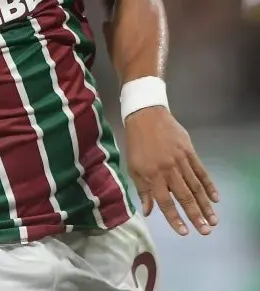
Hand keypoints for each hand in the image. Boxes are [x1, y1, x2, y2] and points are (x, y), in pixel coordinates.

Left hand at [125, 106, 218, 235]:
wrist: (146, 116)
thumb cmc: (137, 144)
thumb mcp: (132, 167)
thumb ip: (142, 190)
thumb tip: (147, 212)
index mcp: (151, 175)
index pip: (164, 201)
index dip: (174, 218)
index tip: (184, 232)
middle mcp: (168, 170)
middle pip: (184, 197)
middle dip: (195, 215)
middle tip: (206, 231)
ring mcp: (181, 161)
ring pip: (195, 187)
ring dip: (205, 205)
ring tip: (213, 220)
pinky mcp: (190, 152)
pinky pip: (201, 171)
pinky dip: (209, 185)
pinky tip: (215, 198)